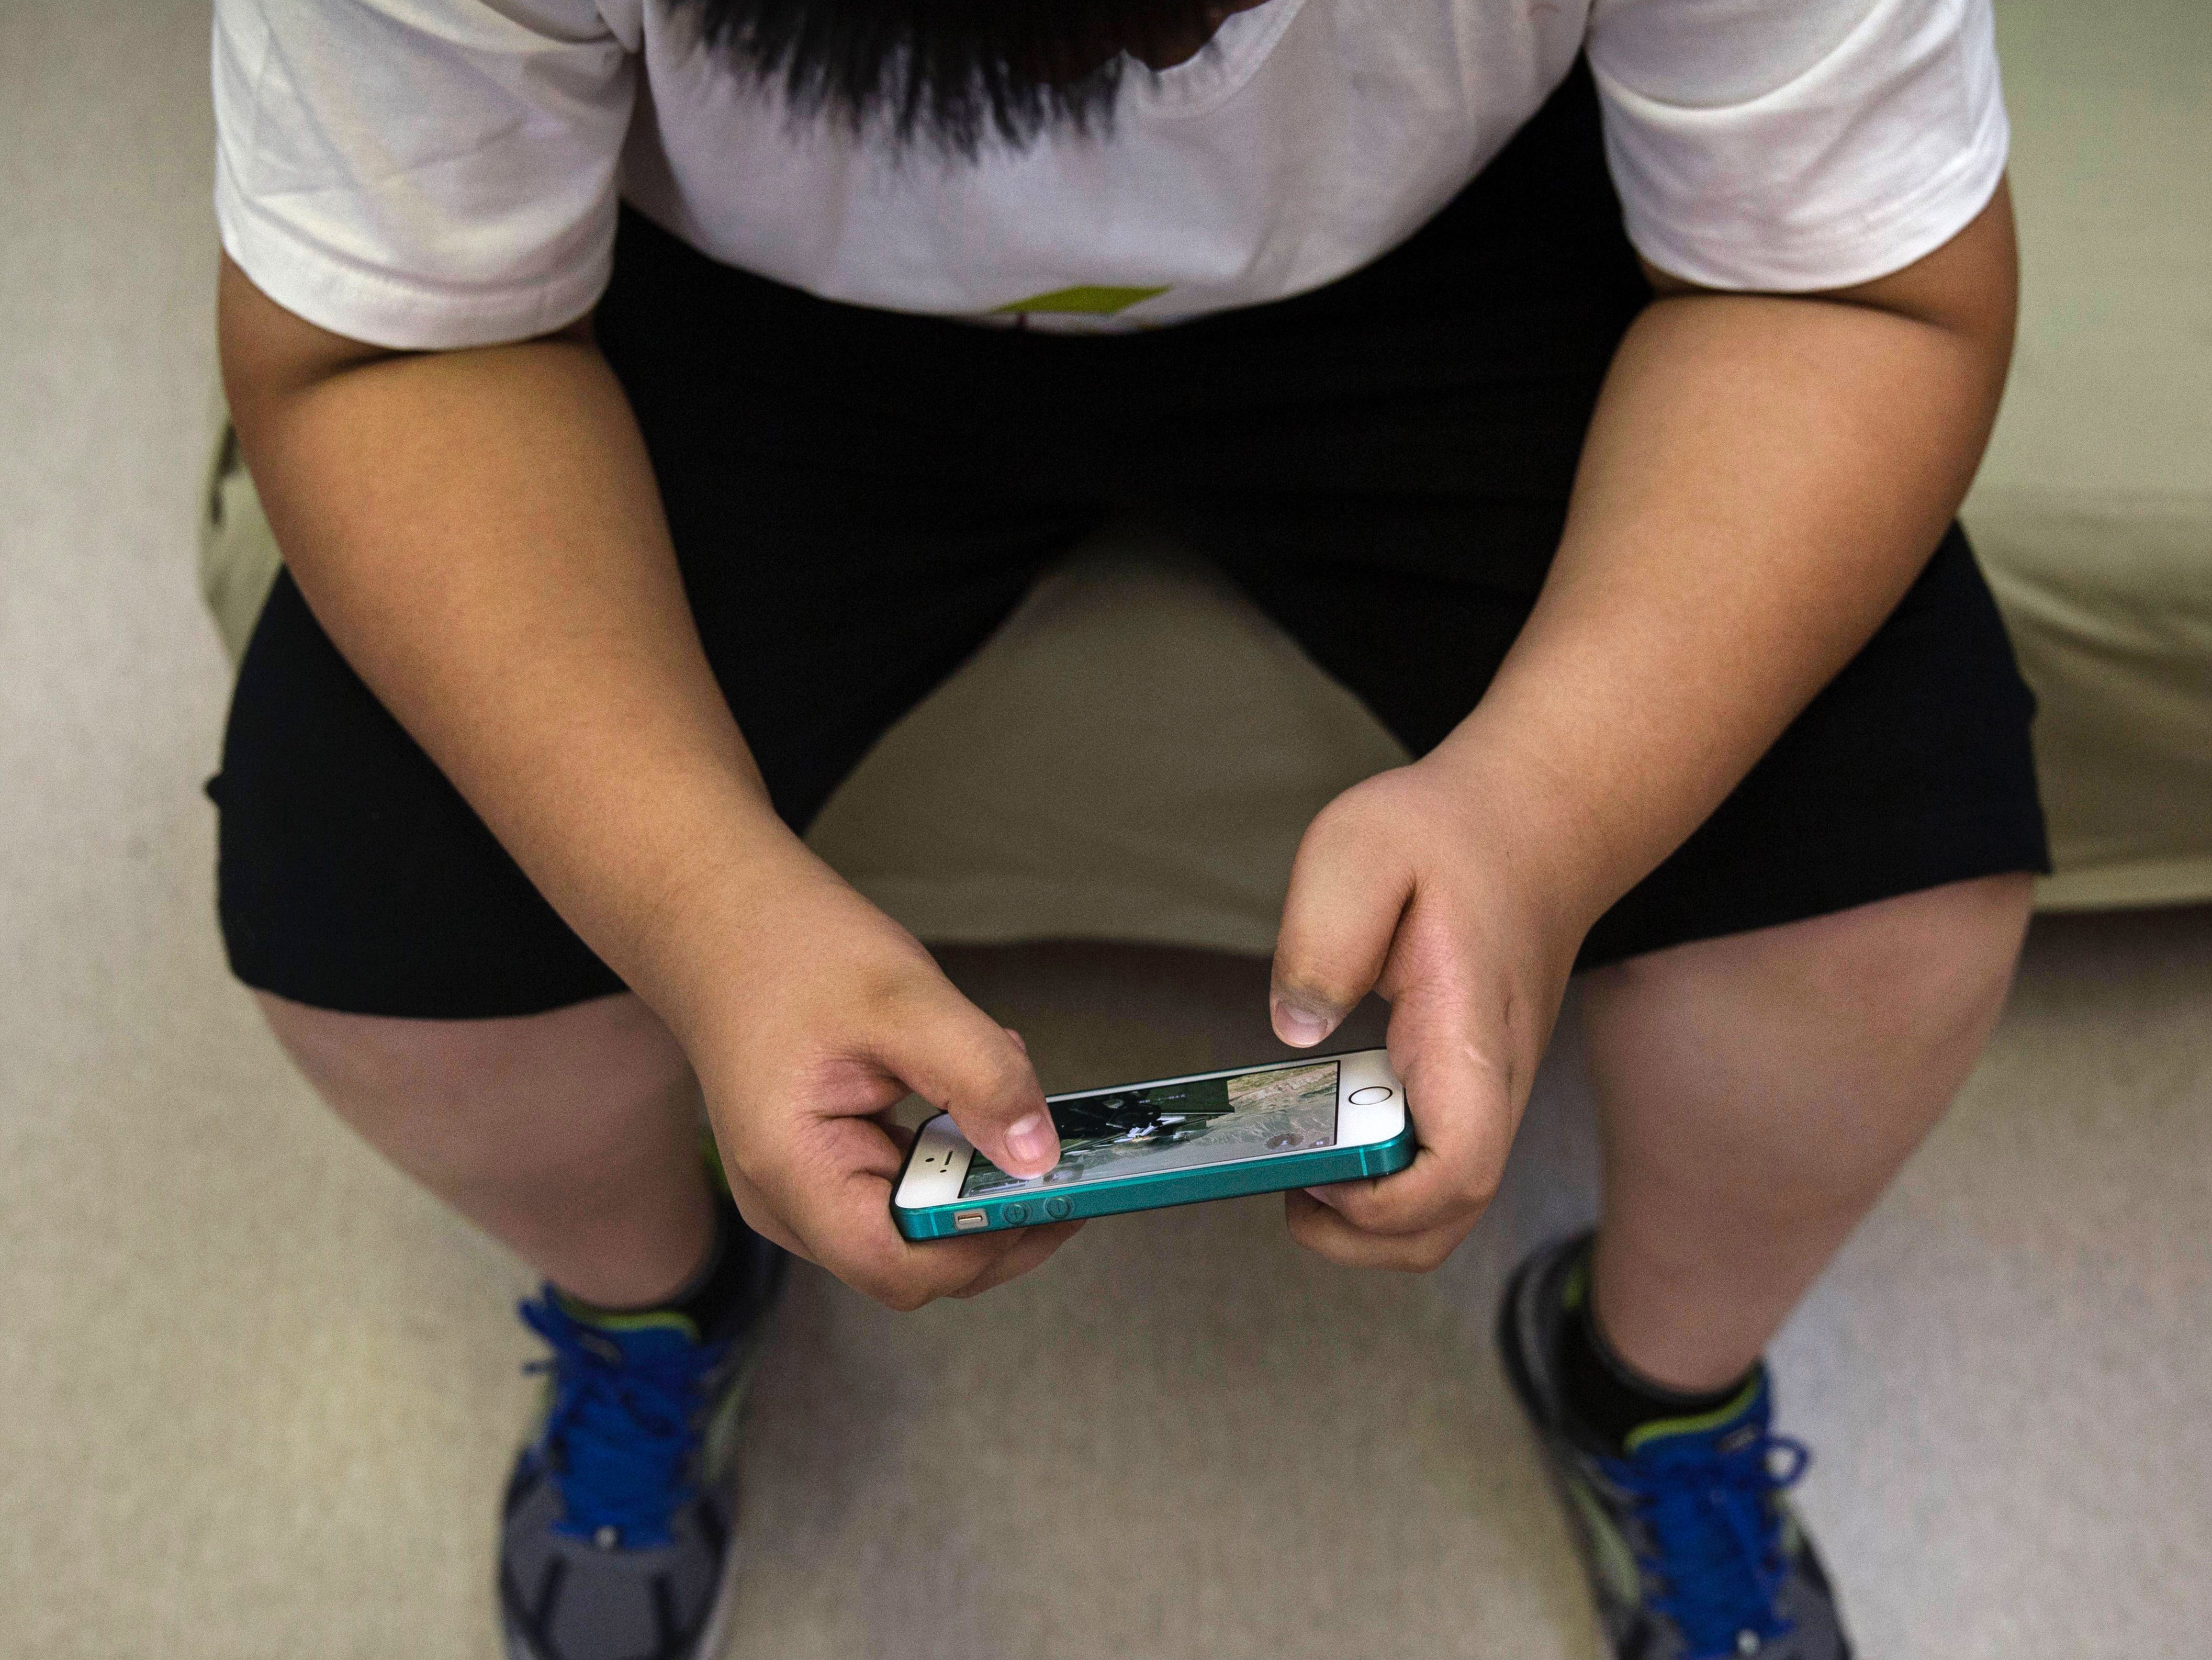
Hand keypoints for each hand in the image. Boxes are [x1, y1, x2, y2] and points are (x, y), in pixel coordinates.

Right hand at [679, 851, 1080, 1309]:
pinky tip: (975, 1087)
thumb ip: (979, 1078)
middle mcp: (793, 1200)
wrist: (718, 917)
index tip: (1051, 1200)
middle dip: (995, 1209)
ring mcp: (807, 1185)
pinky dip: (954, 1147)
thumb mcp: (903, 999)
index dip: (983, 1247)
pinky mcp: (828, 1160)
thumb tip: (1039, 1157)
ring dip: (979, 1174)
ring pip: (919, 1220)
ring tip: (1010, 1092)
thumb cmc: (788, 948)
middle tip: (1064, 1154)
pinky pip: (907, 1181)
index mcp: (793, 1174)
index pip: (900, 1268)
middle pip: (916, 1256)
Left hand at [1269, 758, 1589, 1269]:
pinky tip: (1327, 1130)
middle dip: (1365, 1238)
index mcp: (1467, 1034)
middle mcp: (1490, 1082)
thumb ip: (1322, 937)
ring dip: (1372, 1219)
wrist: (1534, 822)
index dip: (1385, 1204)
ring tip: (1300, 1170)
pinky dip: (1381, 1179)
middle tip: (1288, 1190)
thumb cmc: (1449, 833)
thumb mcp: (1361, 848)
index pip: (1457, 1169)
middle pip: (1451, 1218)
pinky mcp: (1468, 1086)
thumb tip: (1295, 1028)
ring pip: (1447, 1206)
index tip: (1317, 1175)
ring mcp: (1486, 1091)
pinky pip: (1434, 1166)